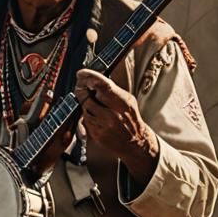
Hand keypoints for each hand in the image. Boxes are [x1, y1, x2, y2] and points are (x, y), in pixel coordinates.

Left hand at [74, 69, 158, 184]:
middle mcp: (112, 114)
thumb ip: (113, 90)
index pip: (101, 85)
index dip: (89, 77)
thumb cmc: (131, 119)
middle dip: (83, 91)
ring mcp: (103, 125)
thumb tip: (95, 79)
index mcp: (122, 103)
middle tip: (83, 87)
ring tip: (96, 105)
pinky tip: (96, 116)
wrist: (135, 142)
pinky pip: (85, 120)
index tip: (82, 73)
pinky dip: (88, 116)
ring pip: (84, 108)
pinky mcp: (96, 134)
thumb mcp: (128, 101)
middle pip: (87, 97)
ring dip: (86, 104)